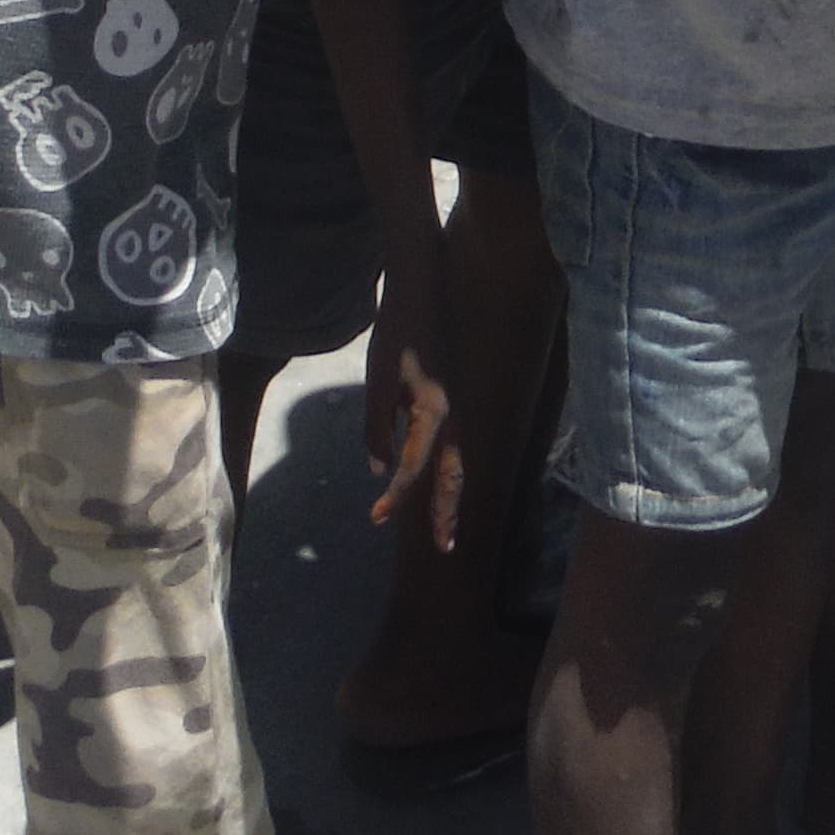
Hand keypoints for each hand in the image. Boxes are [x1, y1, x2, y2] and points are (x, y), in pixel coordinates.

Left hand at [361, 259, 461, 548]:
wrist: (422, 287)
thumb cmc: (396, 331)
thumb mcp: (377, 379)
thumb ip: (377, 426)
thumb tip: (381, 470)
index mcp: (434, 411)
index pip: (413, 467)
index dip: (394, 496)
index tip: (375, 517)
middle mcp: (452, 413)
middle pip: (454, 473)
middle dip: (448, 512)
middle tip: (445, 547)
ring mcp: (456, 404)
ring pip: (459, 460)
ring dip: (452, 494)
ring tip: (446, 524)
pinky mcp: (452, 397)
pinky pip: (455, 443)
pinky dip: (449, 468)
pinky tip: (436, 476)